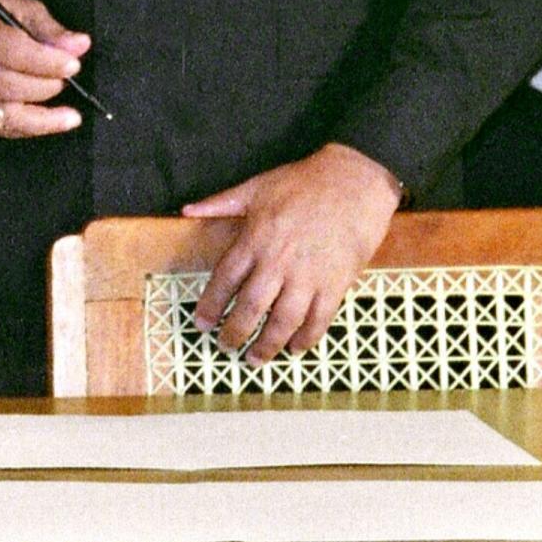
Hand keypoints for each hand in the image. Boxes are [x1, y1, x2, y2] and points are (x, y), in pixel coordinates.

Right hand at [0, 0, 89, 138]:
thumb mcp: (21, 10)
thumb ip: (51, 30)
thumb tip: (80, 45)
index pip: (15, 52)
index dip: (48, 62)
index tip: (73, 64)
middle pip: (12, 86)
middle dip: (48, 85)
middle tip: (67, 78)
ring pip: (8, 114)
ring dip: (45, 116)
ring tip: (70, 114)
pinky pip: (4, 129)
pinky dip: (32, 129)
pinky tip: (53, 123)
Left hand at [180, 144, 401, 360]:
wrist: (354, 181)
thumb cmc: (303, 182)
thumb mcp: (256, 187)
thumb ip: (221, 203)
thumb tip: (187, 209)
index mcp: (254, 240)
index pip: (224, 280)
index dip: (210, 306)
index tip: (201, 324)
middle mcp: (277, 263)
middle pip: (250, 308)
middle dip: (234, 333)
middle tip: (225, 347)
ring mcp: (308, 276)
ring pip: (282, 322)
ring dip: (267, 345)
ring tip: (255, 359)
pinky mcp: (336, 284)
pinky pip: (318, 320)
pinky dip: (306, 339)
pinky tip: (295, 349)